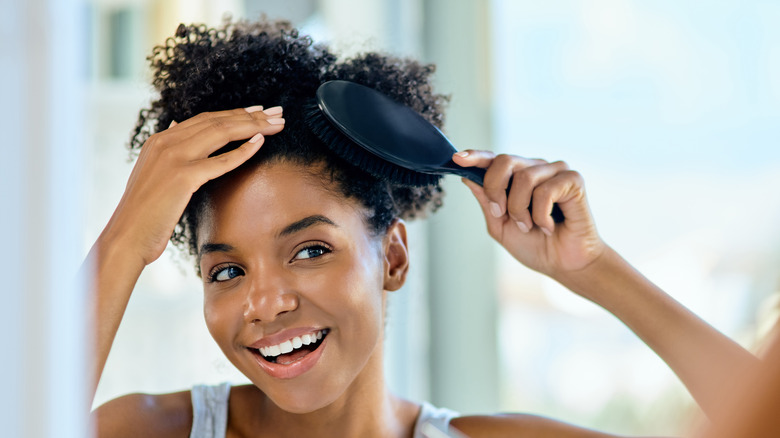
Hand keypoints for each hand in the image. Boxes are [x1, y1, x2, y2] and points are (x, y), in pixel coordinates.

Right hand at [100, 106, 284, 265]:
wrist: (127, 236)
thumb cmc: (144, 213)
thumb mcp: (153, 172)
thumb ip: (168, 150)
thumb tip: (178, 125)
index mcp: (160, 139)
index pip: (205, 118)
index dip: (235, 113)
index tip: (259, 111)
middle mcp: (166, 142)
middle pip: (217, 121)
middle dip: (251, 115)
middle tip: (277, 113)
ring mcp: (173, 157)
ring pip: (221, 133)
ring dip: (254, 127)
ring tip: (277, 123)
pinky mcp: (183, 177)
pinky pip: (220, 160)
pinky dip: (243, 150)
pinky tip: (261, 142)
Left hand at [454, 150, 604, 276]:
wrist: (564, 265)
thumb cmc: (535, 245)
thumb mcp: (500, 225)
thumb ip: (486, 201)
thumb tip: (468, 177)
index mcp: (517, 177)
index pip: (493, 159)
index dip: (476, 156)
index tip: (458, 158)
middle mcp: (536, 168)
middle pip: (505, 160)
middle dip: (495, 189)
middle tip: (500, 214)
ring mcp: (556, 172)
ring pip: (524, 177)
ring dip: (520, 209)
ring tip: (530, 226)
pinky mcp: (573, 180)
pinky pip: (545, 190)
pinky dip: (541, 215)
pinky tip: (549, 226)